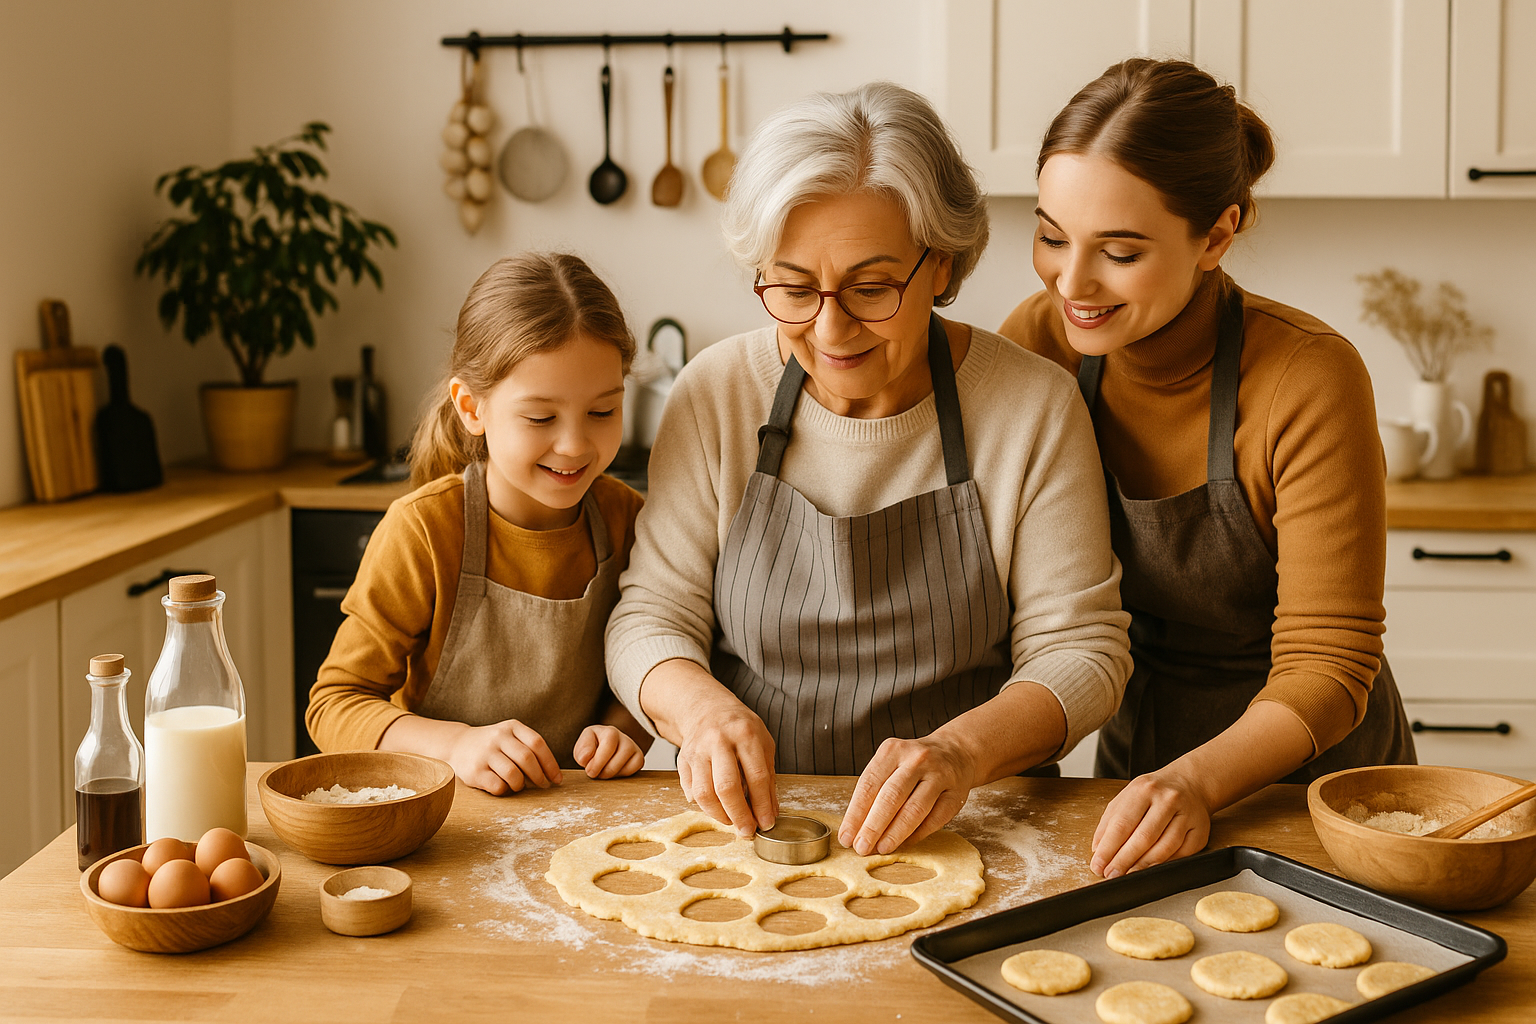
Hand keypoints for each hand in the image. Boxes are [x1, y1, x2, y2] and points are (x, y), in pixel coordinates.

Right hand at [445, 719, 562, 795]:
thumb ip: (529, 748)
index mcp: (512, 727)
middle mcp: (498, 737)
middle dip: (539, 776)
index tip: (557, 779)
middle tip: (543, 786)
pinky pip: (498, 786)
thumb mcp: (510, 736)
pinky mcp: (475, 771)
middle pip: (527, 759)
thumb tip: (553, 775)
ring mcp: (485, 753)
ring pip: (513, 774)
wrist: (457, 745)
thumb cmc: (493, 745)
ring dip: (521, 785)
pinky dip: (505, 790)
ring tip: (519, 786)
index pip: (537, 744)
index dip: (550, 763)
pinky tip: (503, 787)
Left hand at [574, 725, 644, 778]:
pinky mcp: (639, 758)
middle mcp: (624, 737)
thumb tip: (586, 758)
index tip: (589, 770)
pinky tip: (615, 771)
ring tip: (603, 772)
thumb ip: (581, 750)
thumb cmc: (593, 747)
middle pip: (618, 758)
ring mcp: (633, 747)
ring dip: (612, 774)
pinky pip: (634, 769)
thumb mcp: (582, 746)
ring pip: (627, 766)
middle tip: (595, 773)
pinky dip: (623, 775)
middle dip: (604, 771)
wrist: (602, 749)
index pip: (608, 745)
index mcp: (609, 731)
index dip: (598, 761)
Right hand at [675, 698, 777, 838]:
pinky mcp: (683, 760)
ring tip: (731, 820)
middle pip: (727, 787)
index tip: (767, 824)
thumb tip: (769, 814)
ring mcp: (698, 750)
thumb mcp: (763, 744)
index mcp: (745, 734)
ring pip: (704, 793)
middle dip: (739, 816)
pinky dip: (704, 806)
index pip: (756, 776)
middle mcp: (719, 740)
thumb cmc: (741, 729)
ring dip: (719, 815)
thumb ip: (767, 778)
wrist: (708, 708)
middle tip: (747, 831)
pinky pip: (691, 792)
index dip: (762, 805)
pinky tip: (717, 806)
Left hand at [840, 735, 975, 855]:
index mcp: (893, 750)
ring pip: (915, 809)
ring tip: (881, 848)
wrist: (955, 752)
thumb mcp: (890, 765)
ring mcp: (940, 775)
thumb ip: (874, 792)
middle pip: (891, 797)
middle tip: (861, 847)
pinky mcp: (956, 794)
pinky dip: (917, 834)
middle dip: (873, 826)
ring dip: (895, 833)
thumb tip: (855, 829)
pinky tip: (904, 843)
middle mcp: (917, 759)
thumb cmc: (912, 765)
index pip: (869, 784)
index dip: (855, 814)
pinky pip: (935, 819)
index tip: (846, 837)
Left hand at [1090, 770, 1211, 877]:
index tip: (1098, 865)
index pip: (1122, 823)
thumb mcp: (1126, 797)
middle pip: (1143, 837)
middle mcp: (1167, 800)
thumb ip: (1109, 822)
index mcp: (1143, 789)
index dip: (1108, 848)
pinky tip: (1151, 869)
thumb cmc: (1152, 794)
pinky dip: (1164, 864)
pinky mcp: (1200, 831)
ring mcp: (1186, 815)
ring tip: (1128, 874)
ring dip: (1143, 866)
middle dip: (1124, 860)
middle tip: (1111, 875)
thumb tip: (1098, 850)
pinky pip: (1182, 854)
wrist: (1189, 783)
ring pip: (1164, 848)